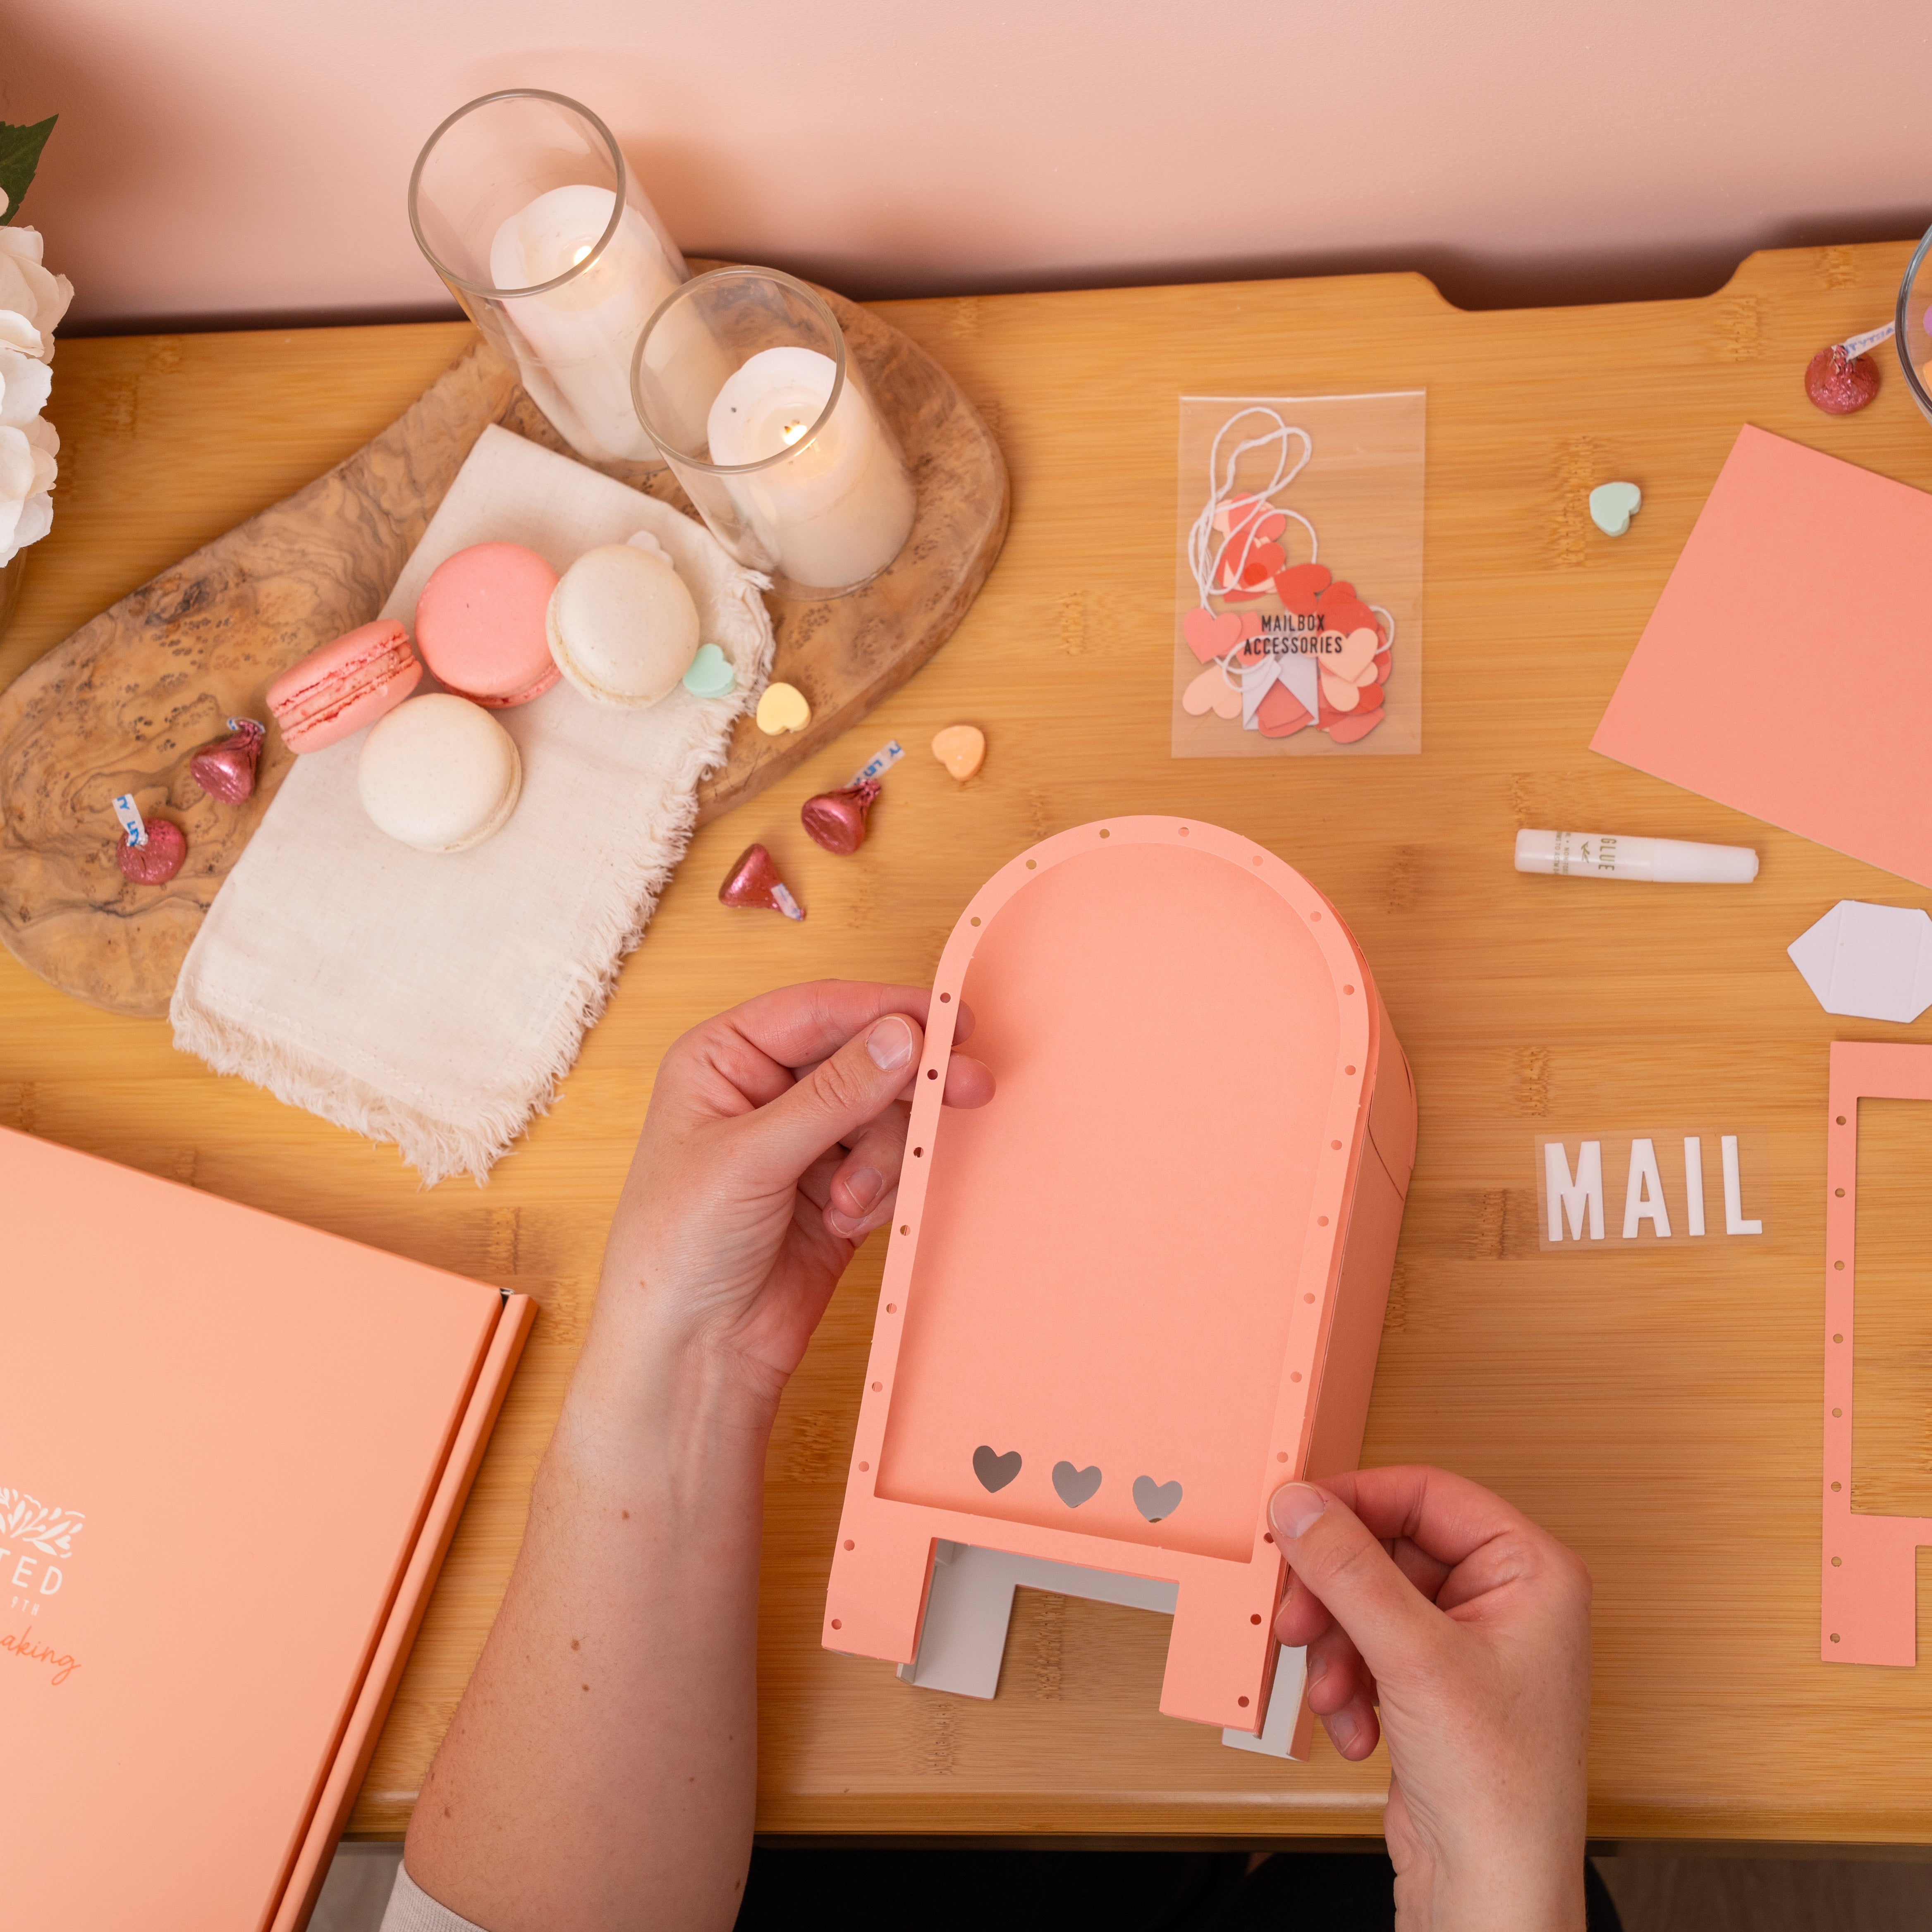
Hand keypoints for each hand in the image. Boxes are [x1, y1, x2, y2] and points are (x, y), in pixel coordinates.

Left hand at [587, 979, 993, 1419]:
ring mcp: (806, 1141)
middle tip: (965, 1087)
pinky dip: (883, 1191)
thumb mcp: (750, 1158)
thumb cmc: (678, 1250)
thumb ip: (834, 1094)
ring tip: (851, 1202)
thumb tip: (902, 1034)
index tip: (946, 1022)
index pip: (819, 1011)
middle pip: (864, 1057)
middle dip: (907, 1084)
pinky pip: (892, 1164)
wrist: (691, 1355)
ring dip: (883, 1158)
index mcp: (723, 1059)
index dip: (886, 1010)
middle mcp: (766, 1091)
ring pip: (886, 1114)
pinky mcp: (839, 1188)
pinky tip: (847, 1223)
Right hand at [1269, 1467, 1591, 1931]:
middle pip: (1388, 1550)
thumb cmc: (1498, 1787)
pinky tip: (1356, 1727)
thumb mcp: (1413, 1657)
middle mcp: (1505, 1600)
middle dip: (1337, 1594)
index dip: (1355, 1503)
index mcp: (1530, 1571)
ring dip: (1337, 1646)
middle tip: (1297, 1619)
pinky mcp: (1435, 1685)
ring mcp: (1468, 1645)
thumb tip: (1298, 1503)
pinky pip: (1369, 1647)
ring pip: (1369, 1601)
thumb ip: (1349, 1569)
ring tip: (1331, 1693)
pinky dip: (1349, 1682)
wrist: (1490, 1892)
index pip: (1426, 1495)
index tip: (1294, 1519)